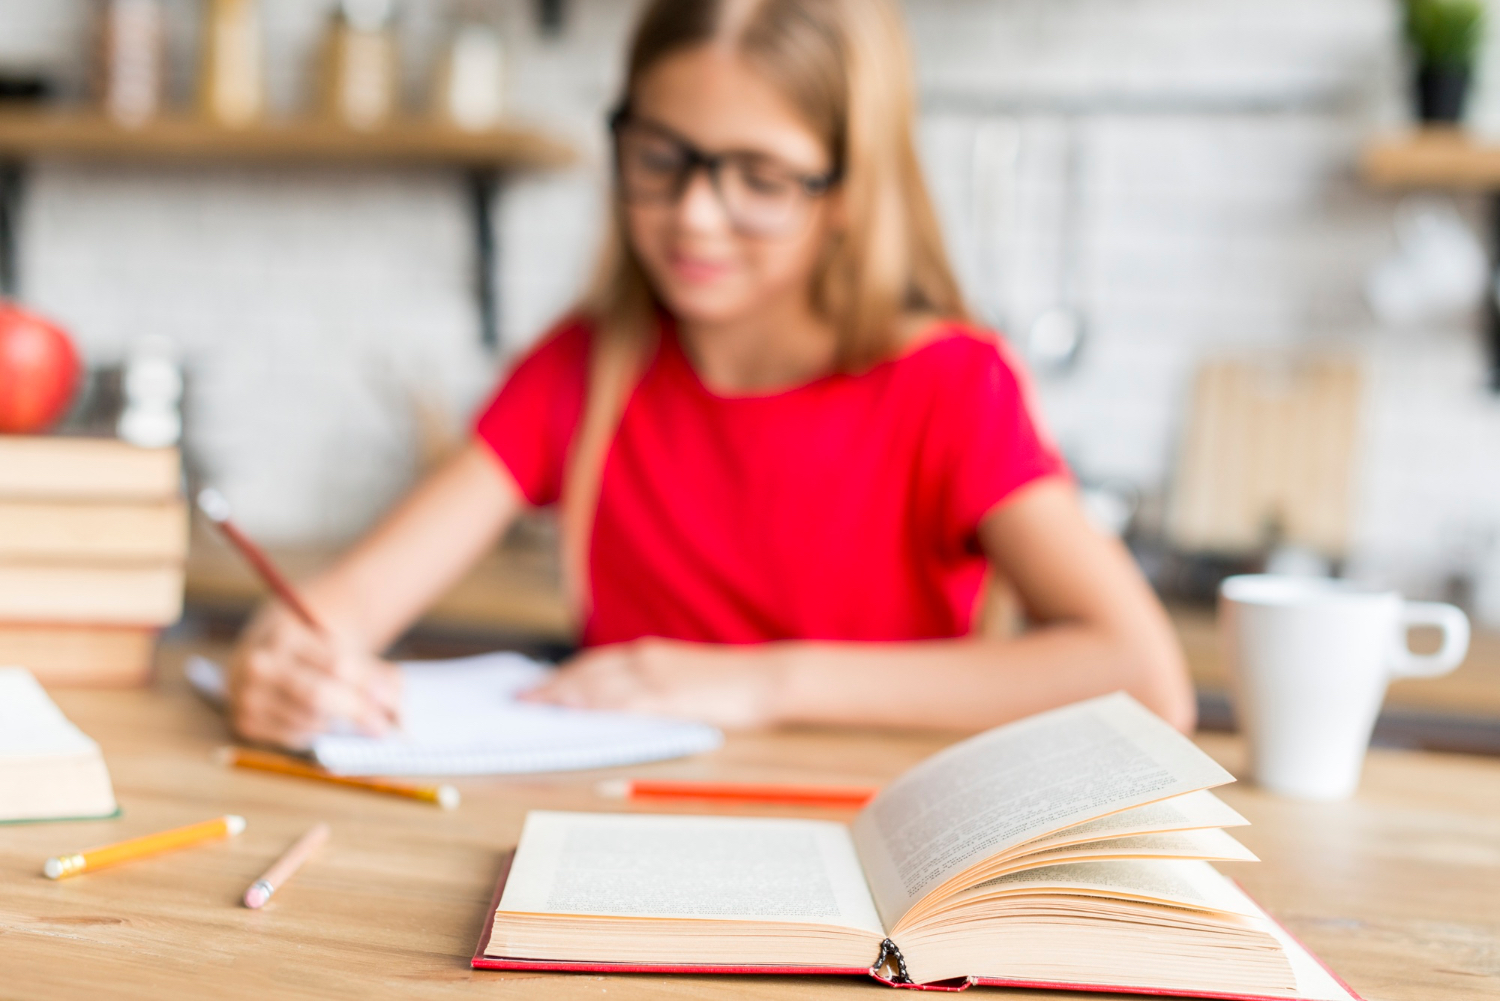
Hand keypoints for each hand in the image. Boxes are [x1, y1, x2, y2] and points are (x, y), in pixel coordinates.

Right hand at [227, 601, 400, 749]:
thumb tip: (402, 714)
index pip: (336, 665)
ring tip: (353, 715)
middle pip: (318, 696)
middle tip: (386, 727)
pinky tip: (320, 718)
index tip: (393, 701)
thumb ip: (372, 674)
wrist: (267, 649)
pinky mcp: (245, 723)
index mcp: (284, 634)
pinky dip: (316, 731)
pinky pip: (295, 737)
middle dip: (357, 712)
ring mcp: (246, 696)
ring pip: (309, 720)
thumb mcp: (339, 646)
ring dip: (339, 723)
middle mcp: (258, 665)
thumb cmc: (312, 648)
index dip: (369, 685)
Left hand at [520, 638, 785, 728]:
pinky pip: (624, 703)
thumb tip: (617, 704)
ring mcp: (656, 678)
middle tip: (520, 699)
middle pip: (586, 672)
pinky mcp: (668, 698)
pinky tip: (578, 714)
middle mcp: (645, 659)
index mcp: (648, 654)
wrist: (767, 678)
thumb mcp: (684, 677)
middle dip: (551, 685)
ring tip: (534, 707)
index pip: (593, 663)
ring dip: (563, 694)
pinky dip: (596, 707)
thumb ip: (651, 686)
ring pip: (598, 684)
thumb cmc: (730, 682)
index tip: (536, 686)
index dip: (562, 675)